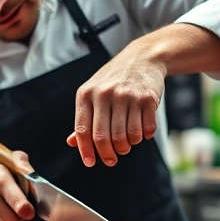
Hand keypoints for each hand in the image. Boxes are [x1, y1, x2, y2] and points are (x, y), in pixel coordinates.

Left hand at [68, 42, 165, 166]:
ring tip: (128, 143)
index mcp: (86, 94)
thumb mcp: (93, 92)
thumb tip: (72, 142)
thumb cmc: (114, 79)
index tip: (91, 163)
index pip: (83, 130)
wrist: (143, 57)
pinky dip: (144, 136)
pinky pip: (146, 130)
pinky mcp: (147, 98)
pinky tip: (142, 130)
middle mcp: (105, 94)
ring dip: (127, 146)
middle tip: (113, 158)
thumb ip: (84, 117)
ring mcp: (127, 95)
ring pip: (126, 137)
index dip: (86, 150)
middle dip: (109, 154)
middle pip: (104, 137)